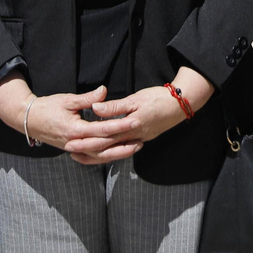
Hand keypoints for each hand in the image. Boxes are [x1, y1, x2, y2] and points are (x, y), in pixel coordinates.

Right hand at [0, 78, 143, 161]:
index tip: (134, 121)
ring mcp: (74, 149)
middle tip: (140, 140)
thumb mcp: (68, 99)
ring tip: (134, 148)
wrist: (29, 119)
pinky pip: (92, 156)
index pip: (102, 129)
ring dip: (117, 153)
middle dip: (123, 145)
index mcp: (75, 129)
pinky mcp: (73, 150)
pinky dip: (105, 156)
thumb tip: (104, 90)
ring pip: (99, 156)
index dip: (120, 126)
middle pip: (103, 148)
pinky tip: (117, 153)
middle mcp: (76, 143)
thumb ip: (88, 98)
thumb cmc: (48, 107)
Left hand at [76, 69, 216, 164]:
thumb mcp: (135, 99)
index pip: (103, 136)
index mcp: (129, 126)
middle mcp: (133, 137)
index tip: (71, 141)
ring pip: (114, 151)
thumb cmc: (158, 98)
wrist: (181, 105)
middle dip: (87, 150)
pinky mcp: (143, 138)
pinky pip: (123, 149)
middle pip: (106, 147)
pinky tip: (104, 151)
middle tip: (70, 151)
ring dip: (98, 153)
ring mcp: (139, 139)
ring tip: (82, 154)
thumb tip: (95, 109)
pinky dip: (111, 151)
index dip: (86, 140)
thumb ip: (115, 107)